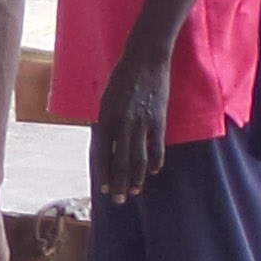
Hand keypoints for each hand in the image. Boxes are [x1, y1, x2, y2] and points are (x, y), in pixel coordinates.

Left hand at [94, 44, 173, 201]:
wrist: (145, 60)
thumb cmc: (122, 78)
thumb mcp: (106, 100)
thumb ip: (106, 122)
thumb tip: (105, 144)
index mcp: (105, 118)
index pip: (102, 153)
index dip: (104, 173)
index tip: (105, 189)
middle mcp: (121, 123)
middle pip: (120, 161)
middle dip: (119, 183)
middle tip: (119, 200)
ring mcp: (141, 122)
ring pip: (138, 158)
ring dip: (136, 178)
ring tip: (134, 192)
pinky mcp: (158, 119)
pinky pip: (156, 146)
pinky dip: (154, 161)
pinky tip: (152, 172)